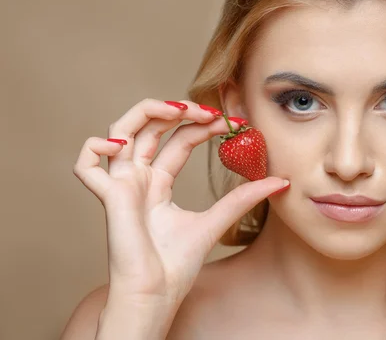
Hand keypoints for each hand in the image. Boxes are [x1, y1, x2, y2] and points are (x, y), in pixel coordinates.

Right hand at [73, 99, 288, 304]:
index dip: (202, 125)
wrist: (157, 293)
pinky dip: (95, 147)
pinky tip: (122, 144)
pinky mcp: (108, 196)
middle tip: (209, 110)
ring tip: (178, 109)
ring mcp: (121, 184)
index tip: (230, 121)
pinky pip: (86, 164)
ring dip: (145, 112)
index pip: (179, 139)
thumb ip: (244, 198)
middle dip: (179, 111)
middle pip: (151, 127)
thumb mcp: (218, 220)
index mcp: (158, 183)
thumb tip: (281, 181)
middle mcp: (138, 178)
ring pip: (119, 131)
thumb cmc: (178, 265)